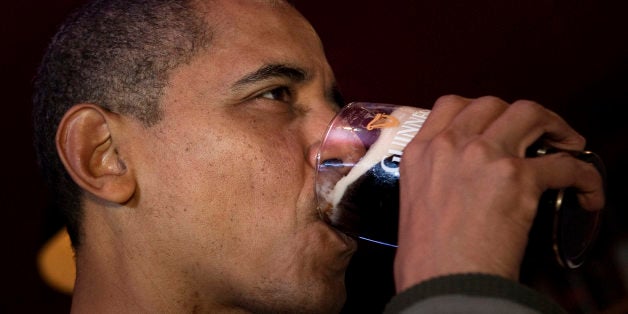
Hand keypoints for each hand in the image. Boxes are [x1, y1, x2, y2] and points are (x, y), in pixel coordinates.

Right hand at [393, 95, 604, 291]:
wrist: (442, 283)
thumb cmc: (426, 259)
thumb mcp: (414, 204)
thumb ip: (435, 180)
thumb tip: (461, 186)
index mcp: (420, 152)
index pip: (451, 105)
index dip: (480, 109)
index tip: (496, 123)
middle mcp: (451, 145)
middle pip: (493, 103)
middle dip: (520, 114)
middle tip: (537, 133)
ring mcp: (485, 156)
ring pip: (530, 113)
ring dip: (556, 125)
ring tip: (569, 143)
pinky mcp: (518, 179)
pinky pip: (566, 165)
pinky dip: (585, 177)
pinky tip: (588, 191)